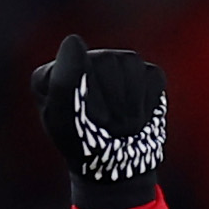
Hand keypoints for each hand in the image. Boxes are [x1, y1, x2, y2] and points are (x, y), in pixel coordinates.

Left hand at [32, 34, 167, 208]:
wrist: (115, 168)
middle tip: (103, 127)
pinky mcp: (145, 74)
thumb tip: (74, 39)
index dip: (85, 97)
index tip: (81, 121)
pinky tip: (137, 118)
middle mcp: (85, 60)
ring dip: (129, 104)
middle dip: (111, 102)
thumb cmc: (83, 146)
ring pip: (132, 65)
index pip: (78, 65)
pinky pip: (152, 77)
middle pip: (108, 61)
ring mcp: (117, 64)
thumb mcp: (64, 121)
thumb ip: (63, 81)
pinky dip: (147, 104)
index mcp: (56, 71)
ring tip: (119, 124)